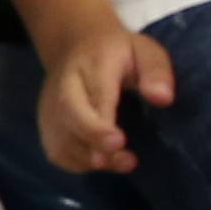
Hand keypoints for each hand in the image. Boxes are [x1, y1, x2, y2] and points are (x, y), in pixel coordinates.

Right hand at [36, 12, 172, 174]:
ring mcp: (50, 107)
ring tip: (124, 162)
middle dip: (93, 139)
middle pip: (69, 115)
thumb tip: (162, 99)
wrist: (74, 46)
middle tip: (125, 160)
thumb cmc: (119, 52)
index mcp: (92, 63)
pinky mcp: (47, 125)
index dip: (101, 122)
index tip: (119, 141)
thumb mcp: (145, 50)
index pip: (93, 93)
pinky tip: (103, 160)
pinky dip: (79, 163)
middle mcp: (64, 85)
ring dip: (90, 158)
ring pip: (61, 138)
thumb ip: (156, 71)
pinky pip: (57, 152)